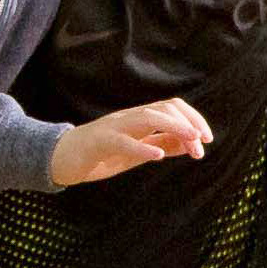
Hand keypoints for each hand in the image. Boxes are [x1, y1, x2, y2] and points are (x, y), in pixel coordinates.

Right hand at [47, 100, 211, 187]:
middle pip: (165, 108)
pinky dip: (142, 147)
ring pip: (148, 117)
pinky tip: (158, 156)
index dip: (194, 118)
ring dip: (175, 128)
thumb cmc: (97, 156)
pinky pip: (123, 142)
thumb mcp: (135, 152)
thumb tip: (191, 143)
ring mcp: (113, 127)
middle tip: (202, 145)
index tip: (207, 139)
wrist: (59, 160)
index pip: (172, 107)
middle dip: (189, 124)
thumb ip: (160, 144)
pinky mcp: (99, 142)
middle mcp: (128, 117)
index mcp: (137, 119)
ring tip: (192, 142)